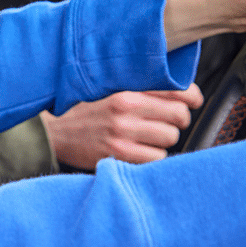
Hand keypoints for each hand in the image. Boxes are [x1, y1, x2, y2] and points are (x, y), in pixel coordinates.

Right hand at [40, 83, 203, 170]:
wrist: (54, 134)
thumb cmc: (83, 112)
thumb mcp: (108, 90)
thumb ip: (138, 88)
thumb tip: (178, 90)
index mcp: (125, 91)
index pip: (176, 90)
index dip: (191, 97)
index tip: (191, 102)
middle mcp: (125, 110)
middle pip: (179, 116)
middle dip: (177, 121)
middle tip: (167, 122)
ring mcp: (122, 134)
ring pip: (170, 138)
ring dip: (163, 140)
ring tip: (146, 137)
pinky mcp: (119, 155)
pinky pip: (157, 158)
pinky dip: (152, 156)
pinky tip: (139, 150)